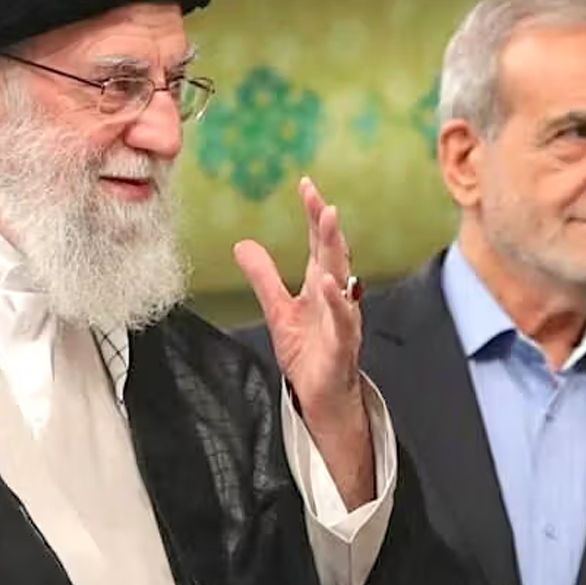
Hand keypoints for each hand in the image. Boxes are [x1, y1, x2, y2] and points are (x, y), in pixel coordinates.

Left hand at [234, 177, 373, 507]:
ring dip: (335, 251)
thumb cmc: (308, 354)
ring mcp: (342, 319)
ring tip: (328, 222)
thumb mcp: (278, 311)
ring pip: (342, 279)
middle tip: (321, 198)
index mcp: (320, 286)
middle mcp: (336, 297)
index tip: (307, 185)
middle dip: (326, 225)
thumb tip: (243, 244)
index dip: (314, 215)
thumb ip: (264, 278)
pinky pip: (343, 319)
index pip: (318, 244)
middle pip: (332, 254)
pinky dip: (337, 300)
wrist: (322, 399)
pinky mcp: (342, 345)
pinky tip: (328, 283)